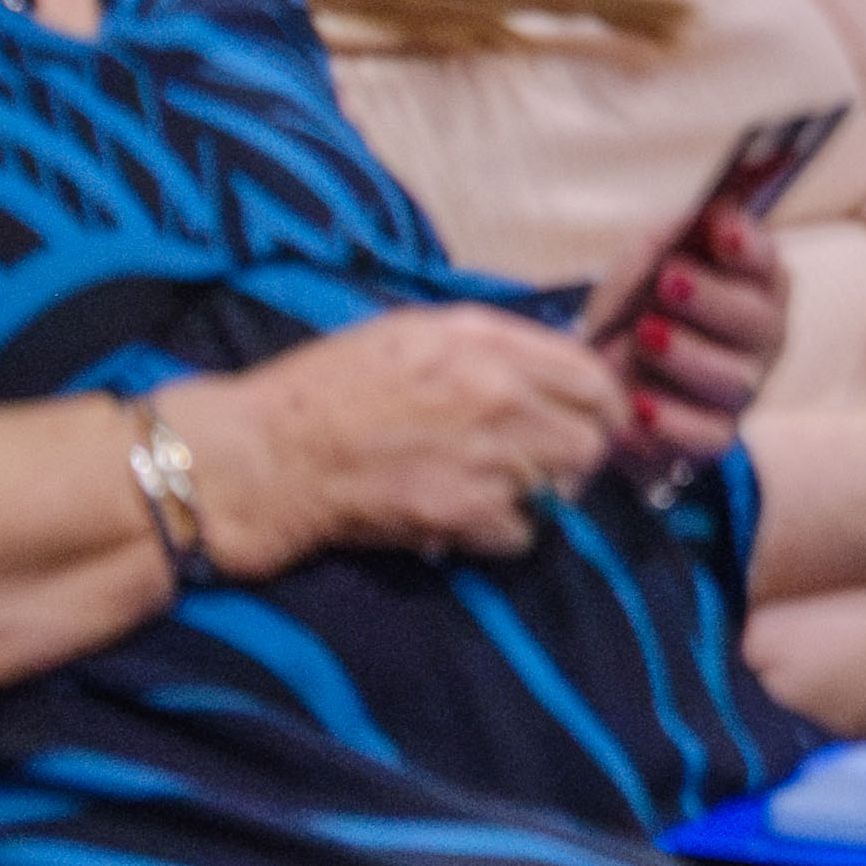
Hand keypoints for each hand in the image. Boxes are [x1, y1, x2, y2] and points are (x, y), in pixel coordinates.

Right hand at [187, 305, 629, 574]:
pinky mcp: (464, 513)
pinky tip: (470, 519)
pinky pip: (524, 532)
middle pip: (592, 435)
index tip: (592, 417)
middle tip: (548, 462)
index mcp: (484, 340)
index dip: (601, 401)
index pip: (590, 372)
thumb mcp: (411, 333)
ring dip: (545, 493)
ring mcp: (486, 455)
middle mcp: (497, 393)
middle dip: (578, 452)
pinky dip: (505, 532)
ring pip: (566, 486)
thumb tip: (548, 366)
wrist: (265, 456)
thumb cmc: (325, 388)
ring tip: (504, 490)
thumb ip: (487, 344)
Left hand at [600, 204, 789, 487]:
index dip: (749, 247)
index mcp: (752, 285)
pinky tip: (635, 405)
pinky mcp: (714, 436)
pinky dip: (669, 422)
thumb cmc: (637, 307)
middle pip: (758, 322)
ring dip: (687, 356)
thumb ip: (674, 237)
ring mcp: (741, 390)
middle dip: (714, 299)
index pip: (765, 263)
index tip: (722, 230)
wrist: (604, 378)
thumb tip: (709, 210)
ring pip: (734, 379)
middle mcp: (760, 338)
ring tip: (641, 337)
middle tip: (668, 281)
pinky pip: (706, 436)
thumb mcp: (646, 261)